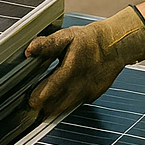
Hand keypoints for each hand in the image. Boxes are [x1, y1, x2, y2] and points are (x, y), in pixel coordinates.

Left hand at [25, 6, 144, 118]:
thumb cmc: (89, 40)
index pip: (52, 90)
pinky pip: (74, 104)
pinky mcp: (93, 96)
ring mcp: (88, 93)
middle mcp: (82, 85)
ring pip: (66, 108)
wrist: (115, 46)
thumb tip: (29, 50)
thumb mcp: (66, 36)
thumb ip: (47, 44)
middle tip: (30, 104)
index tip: (28, 100)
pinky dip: (64, 104)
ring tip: (40, 104)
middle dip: (42, 106)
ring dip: (52, 108)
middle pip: (57, 105)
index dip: (38, 97)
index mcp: (73, 69)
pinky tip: (56, 98)